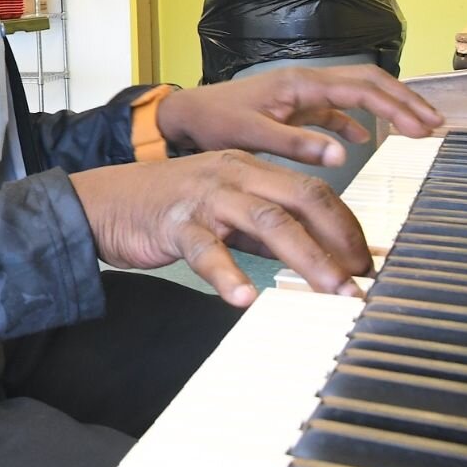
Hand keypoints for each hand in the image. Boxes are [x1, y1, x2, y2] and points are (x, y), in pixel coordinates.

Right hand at [69, 151, 369, 306]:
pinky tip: (245, 297)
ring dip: (307, 258)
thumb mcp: (222, 209)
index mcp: (247, 168)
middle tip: (361, 282)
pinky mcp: (175, 223)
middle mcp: (232, 174)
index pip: (312, 191)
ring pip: (268, 220)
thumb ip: (264, 228)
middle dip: (339, 240)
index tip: (366, 262)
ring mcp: (204, 196)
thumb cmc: (162, 207)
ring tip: (331, 292)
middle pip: (302, 197)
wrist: (99, 202)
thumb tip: (316, 255)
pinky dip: (228, 274)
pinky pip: (207, 249)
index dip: (346, 226)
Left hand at [157, 65, 442, 166]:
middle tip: (432, 124)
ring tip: (413, 130)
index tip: (423, 124)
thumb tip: (344, 152)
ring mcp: (299, 95)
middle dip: (402, 100)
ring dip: (384, 109)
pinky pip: (332, 110)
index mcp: (299, 84)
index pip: (361, 88)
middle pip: (366, 84)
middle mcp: (304, 83)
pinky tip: (362, 140)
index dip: (396, 104)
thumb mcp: (249, 134)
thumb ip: (294, 144)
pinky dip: (353, 122)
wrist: (185, 115)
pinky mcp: (291, 108)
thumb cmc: (212, 121)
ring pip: (353, 95)